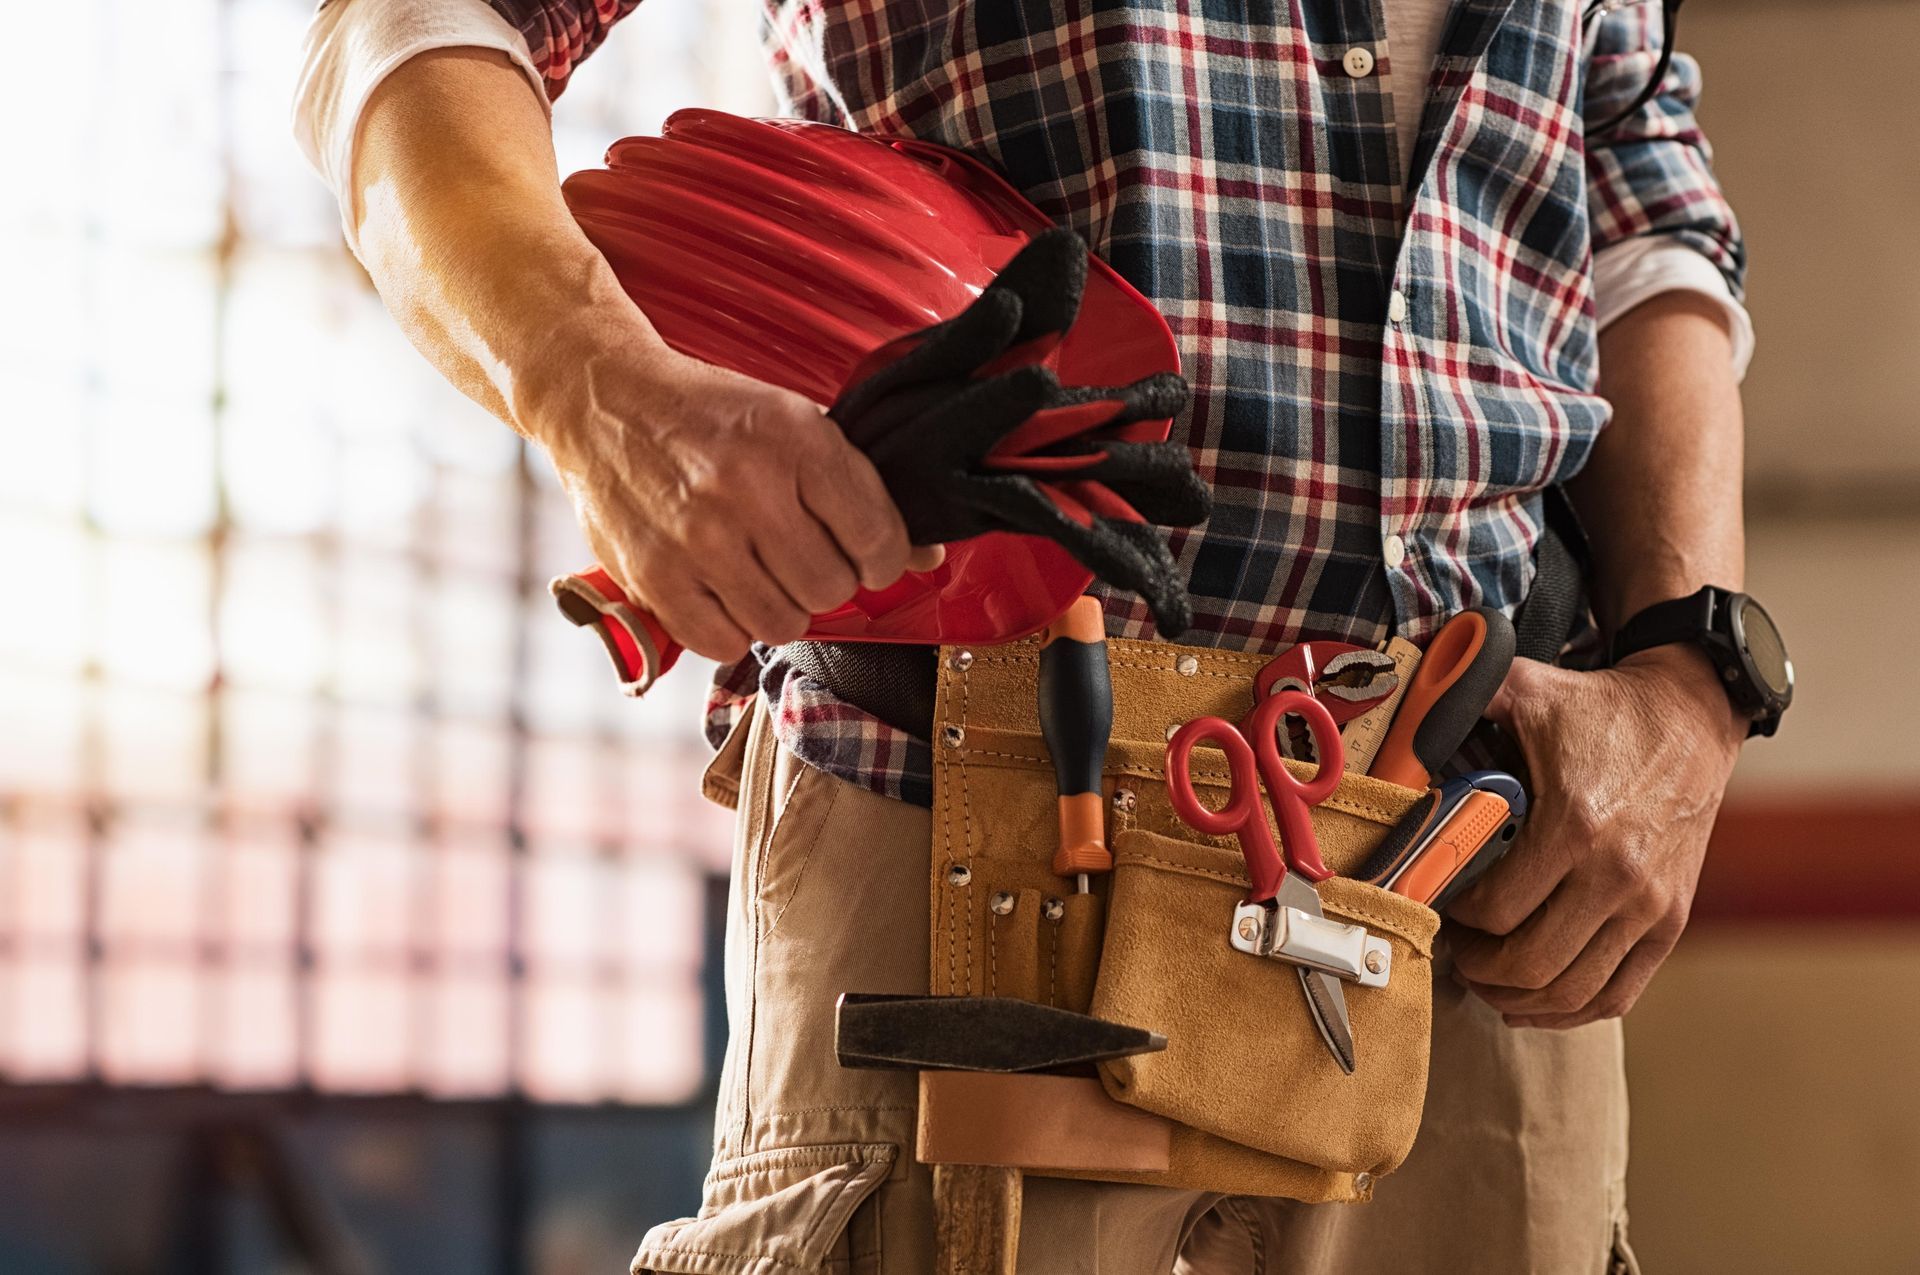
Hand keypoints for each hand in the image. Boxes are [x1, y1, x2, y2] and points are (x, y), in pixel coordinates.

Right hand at [537, 331, 940, 662]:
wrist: (604, 401)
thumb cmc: (708, 416)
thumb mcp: (792, 422)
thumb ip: (858, 489)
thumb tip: (925, 558)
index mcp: (795, 439)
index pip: (877, 537)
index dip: (883, 558)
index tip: (867, 556)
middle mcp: (747, 487)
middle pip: (831, 588)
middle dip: (827, 581)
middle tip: (801, 558)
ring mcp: (698, 537)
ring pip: (782, 624)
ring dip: (779, 607)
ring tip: (758, 572)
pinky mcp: (655, 575)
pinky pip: (724, 643)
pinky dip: (731, 628)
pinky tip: (722, 591)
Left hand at [1444, 645, 1745, 1028]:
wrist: (1690, 716)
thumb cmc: (1601, 708)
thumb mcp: (1526, 689)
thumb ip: (1459, 699)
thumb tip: (1401, 716)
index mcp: (1575, 826)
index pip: (1496, 910)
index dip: (1455, 919)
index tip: (1438, 903)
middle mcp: (1618, 876)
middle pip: (1531, 963)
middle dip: (1479, 968)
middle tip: (1455, 951)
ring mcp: (1650, 907)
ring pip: (1572, 991)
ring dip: (1518, 997)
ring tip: (1487, 978)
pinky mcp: (1670, 921)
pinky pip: (1618, 994)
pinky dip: (1570, 1010)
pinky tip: (1534, 999)